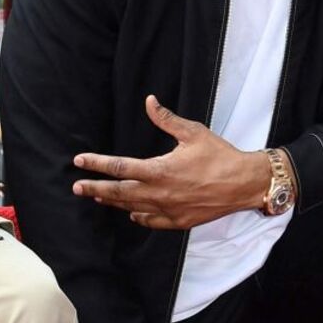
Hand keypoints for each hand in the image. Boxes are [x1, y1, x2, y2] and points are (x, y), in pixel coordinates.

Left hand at [72, 96, 270, 229]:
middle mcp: (160, 193)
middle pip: (118, 192)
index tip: (79, 161)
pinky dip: (138, 215)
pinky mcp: (179, 221)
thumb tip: (149, 101)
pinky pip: (151, 220)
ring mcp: (168, 210)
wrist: (246, 184)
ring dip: (113, 201)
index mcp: (160, 170)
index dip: (97, 164)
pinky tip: (130, 212)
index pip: (120, 167)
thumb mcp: (193, 132)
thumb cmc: (220, 155)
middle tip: (77, 187)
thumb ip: (166, 119)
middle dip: (95, 188)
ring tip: (97, 197)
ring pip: (132, 207)